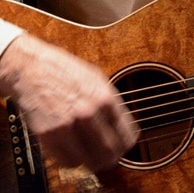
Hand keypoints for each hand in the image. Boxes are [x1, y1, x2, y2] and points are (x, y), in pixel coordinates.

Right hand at [0, 33, 137, 172]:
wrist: (32, 68)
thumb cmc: (64, 71)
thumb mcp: (97, 79)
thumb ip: (109, 103)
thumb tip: (121, 126)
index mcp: (105, 97)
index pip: (126, 134)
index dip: (127, 144)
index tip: (124, 146)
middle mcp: (89, 112)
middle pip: (110, 152)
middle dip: (112, 157)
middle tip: (110, 157)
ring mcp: (68, 125)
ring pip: (90, 161)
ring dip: (92, 161)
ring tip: (91, 155)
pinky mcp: (49, 135)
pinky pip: (68, 161)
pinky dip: (73, 160)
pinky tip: (74, 151)